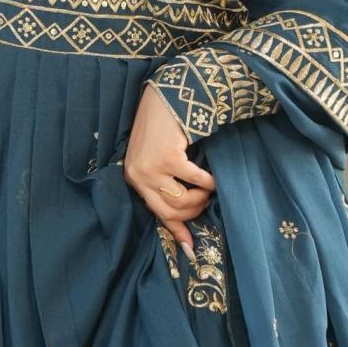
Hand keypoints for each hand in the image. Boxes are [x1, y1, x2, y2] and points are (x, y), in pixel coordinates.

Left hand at [124, 81, 215, 258]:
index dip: (176, 231)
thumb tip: (184, 218)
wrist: (164, 97)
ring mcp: (151, 168)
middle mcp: (138, 177)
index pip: (157, 213)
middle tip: (207, 202)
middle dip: (194, 212)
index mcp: (134, 179)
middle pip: (170, 212)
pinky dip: (208, 183)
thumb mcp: (156, 160)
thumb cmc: (162, 129)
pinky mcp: (167, 158)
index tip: (190, 249)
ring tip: (208, 188)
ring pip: (182, 201)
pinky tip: (213, 179)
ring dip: (201, 198)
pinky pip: (195, 181)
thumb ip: (165, 184)